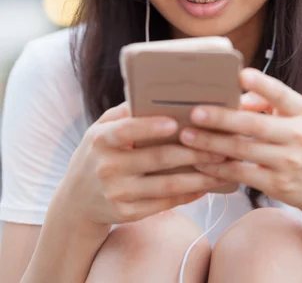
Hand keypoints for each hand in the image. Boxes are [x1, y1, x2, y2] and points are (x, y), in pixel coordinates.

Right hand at [62, 101, 227, 230]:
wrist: (76, 201)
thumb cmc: (97, 153)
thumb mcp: (100, 129)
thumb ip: (125, 112)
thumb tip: (155, 91)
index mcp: (102, 139)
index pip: (127, 130)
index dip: (151, 126)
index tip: (176, 122)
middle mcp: (108, 167)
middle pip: (157, 158)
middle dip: (193, 152)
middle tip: (220, 145)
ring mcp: (117, 193)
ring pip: (167, 184)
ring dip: (199, 176)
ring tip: (222, 166)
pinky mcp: (128, 213)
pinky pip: (165, 203)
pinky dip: (188, 194)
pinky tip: (206, 185)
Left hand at [179, 68, 301, 218]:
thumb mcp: (298, 118)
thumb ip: (269, 102)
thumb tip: (238, 96)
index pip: (282, 95)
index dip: (262, 85)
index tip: (241, 75)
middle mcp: (298, 135)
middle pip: (254, 125)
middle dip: (222, 118)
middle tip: (195, 112)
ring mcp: (288, 162)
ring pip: (243, 150)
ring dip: (211, 143)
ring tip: (186, 136)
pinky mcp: (278, 184)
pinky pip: (241, 174)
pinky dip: (218, 168)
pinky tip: (199, 162)